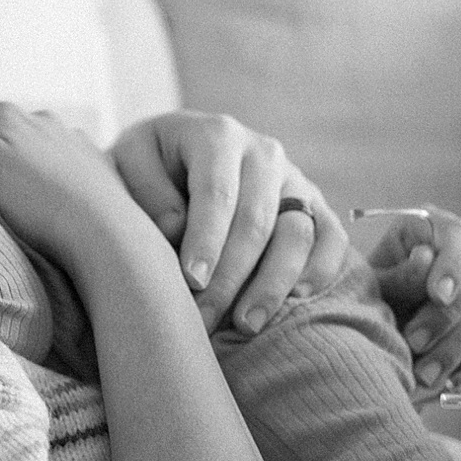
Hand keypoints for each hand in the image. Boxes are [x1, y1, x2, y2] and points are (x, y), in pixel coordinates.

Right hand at [0, 78, 156, 273]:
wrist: (104, 233)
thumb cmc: (34, 200)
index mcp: (7, 113)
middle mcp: (41, 117)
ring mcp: (72, 140)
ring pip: (30, 144)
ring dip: (16, 160)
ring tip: (11, 194)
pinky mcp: (96, 165)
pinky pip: (61, 164)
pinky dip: (49, 174)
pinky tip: (48, 197)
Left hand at [108, 110, 347, 334]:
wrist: (175, 153)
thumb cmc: (148, 164)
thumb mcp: (129, 161)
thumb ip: (148, 189)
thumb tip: (177, 229)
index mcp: (216, 135)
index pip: (216, 193)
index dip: (206, 240)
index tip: (191, 282)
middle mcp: (263, 152)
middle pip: (257, 221)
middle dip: (230, 276)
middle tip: (205, 318)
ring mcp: (294, 179)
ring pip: (298, 234)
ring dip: (273, 284)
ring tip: (245, 324)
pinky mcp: (314, 205)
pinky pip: (331, 238)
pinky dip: (320, 269)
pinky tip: (295, 300)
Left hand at [368, 205, 460, 391]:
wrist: (384, 302)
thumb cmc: (378, 279)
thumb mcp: (378, 271)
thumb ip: (398, 271)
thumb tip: (425, 259)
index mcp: (445, 230)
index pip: (459, 242)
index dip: (452, 269)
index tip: (439, 295)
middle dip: (443, 319)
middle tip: (414, 341)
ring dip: (453, 350)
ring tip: (423, 374)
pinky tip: (439, 377)